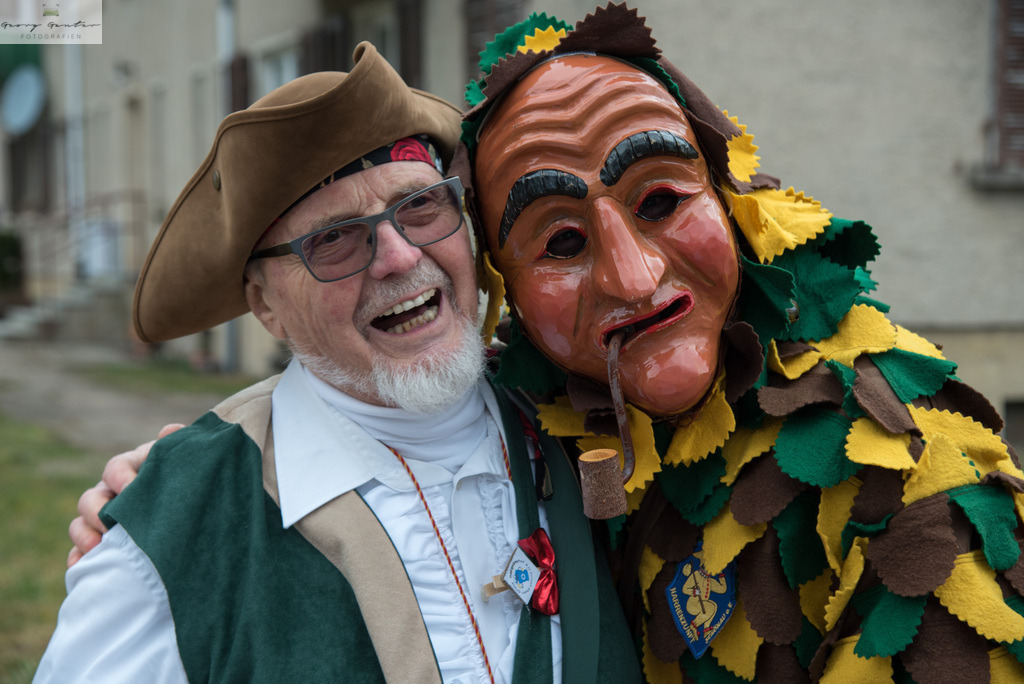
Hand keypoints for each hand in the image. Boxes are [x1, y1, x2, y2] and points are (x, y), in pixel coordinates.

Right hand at [66, 423, 184, 567]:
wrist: (197, 515)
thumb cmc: (189, 483)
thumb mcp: (187, 464)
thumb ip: (179, 448)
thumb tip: (170, 430)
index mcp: (132, 469)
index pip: (117, 467)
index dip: (120, 477)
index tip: (130, 489)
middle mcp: (111, 493)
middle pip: (90, 498)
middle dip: (96, 511)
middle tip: (109, 525)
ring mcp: (101, 521)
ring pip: (80, 525)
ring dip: (84, 536)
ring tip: (98, 548)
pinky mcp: (99, 547)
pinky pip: (80, 554)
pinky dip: (79, 561)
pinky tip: (84, 567)